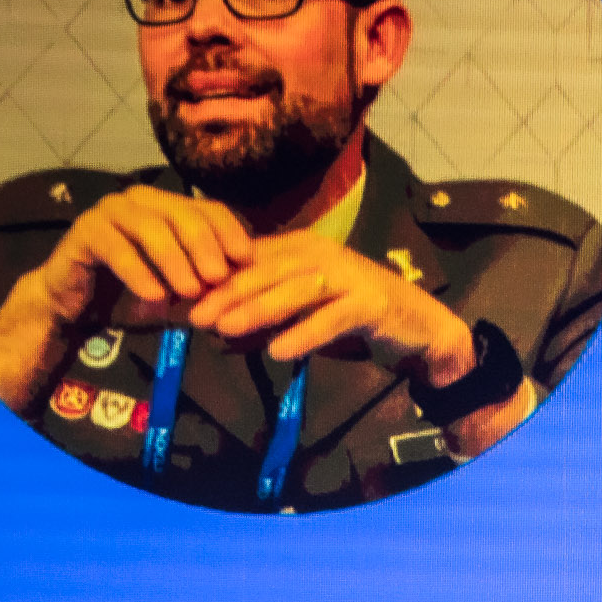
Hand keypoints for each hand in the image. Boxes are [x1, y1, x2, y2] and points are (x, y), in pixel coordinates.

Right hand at [0, 187, 249, 414]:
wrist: (81, 307)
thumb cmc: (139, 295)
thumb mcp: (186, 292)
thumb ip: (215, 285)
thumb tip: (256, 285)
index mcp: (170, 207)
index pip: (210, 210)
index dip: (230, 232)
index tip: (247, 260)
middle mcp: (142, 200)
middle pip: (184, 214)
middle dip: (205, 247)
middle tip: (219, 279)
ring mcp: (111, 211)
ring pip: (151, 227)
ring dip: (175, 261)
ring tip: (190, 292)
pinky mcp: (85, 231)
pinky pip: (115, 246)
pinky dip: (138, 272)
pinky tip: (154, 296)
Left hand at [184, 235, 476, 383]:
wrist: (421, 328)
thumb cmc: (357, 321)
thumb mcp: (302, 321)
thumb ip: (264, 326)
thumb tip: (216, 341)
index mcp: (302, 249)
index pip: (249, 260)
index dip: (214, 279)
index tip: (180, 301)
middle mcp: (323, 254)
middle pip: (266, 272)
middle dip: (227, 294)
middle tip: (193, 316)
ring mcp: (349, 276)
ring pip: (294, 291)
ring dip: (257, 310)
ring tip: (225, 330)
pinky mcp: (371, 302)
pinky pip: (331, 318)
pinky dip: (304, 335)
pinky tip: (278, 352)